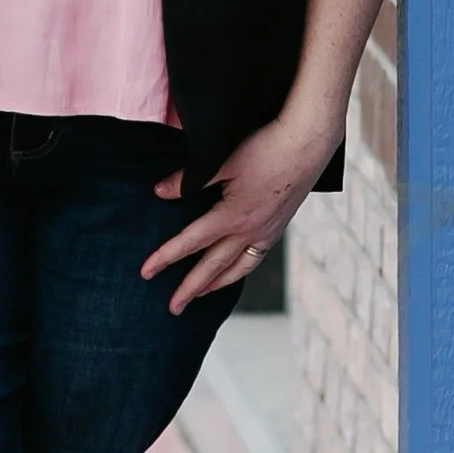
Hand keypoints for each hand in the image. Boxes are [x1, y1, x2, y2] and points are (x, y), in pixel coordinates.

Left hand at [142, 114, 332, 312]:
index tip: (146, 272)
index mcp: (232, 216)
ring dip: (216, 284)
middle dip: (190, 288)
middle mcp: (249, 231)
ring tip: (200, 295)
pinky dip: (240, 270)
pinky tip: (235, 270)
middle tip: (173, 308)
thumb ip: (188, 181)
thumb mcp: (221, 162)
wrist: (307, 144)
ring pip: (237, 268)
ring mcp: (266, 232)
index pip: (190, 243)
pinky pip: (255, 258)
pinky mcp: (278, 226)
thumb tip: (159, 192)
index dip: (165, 258)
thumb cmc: (266, 149)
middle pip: (213, 266)